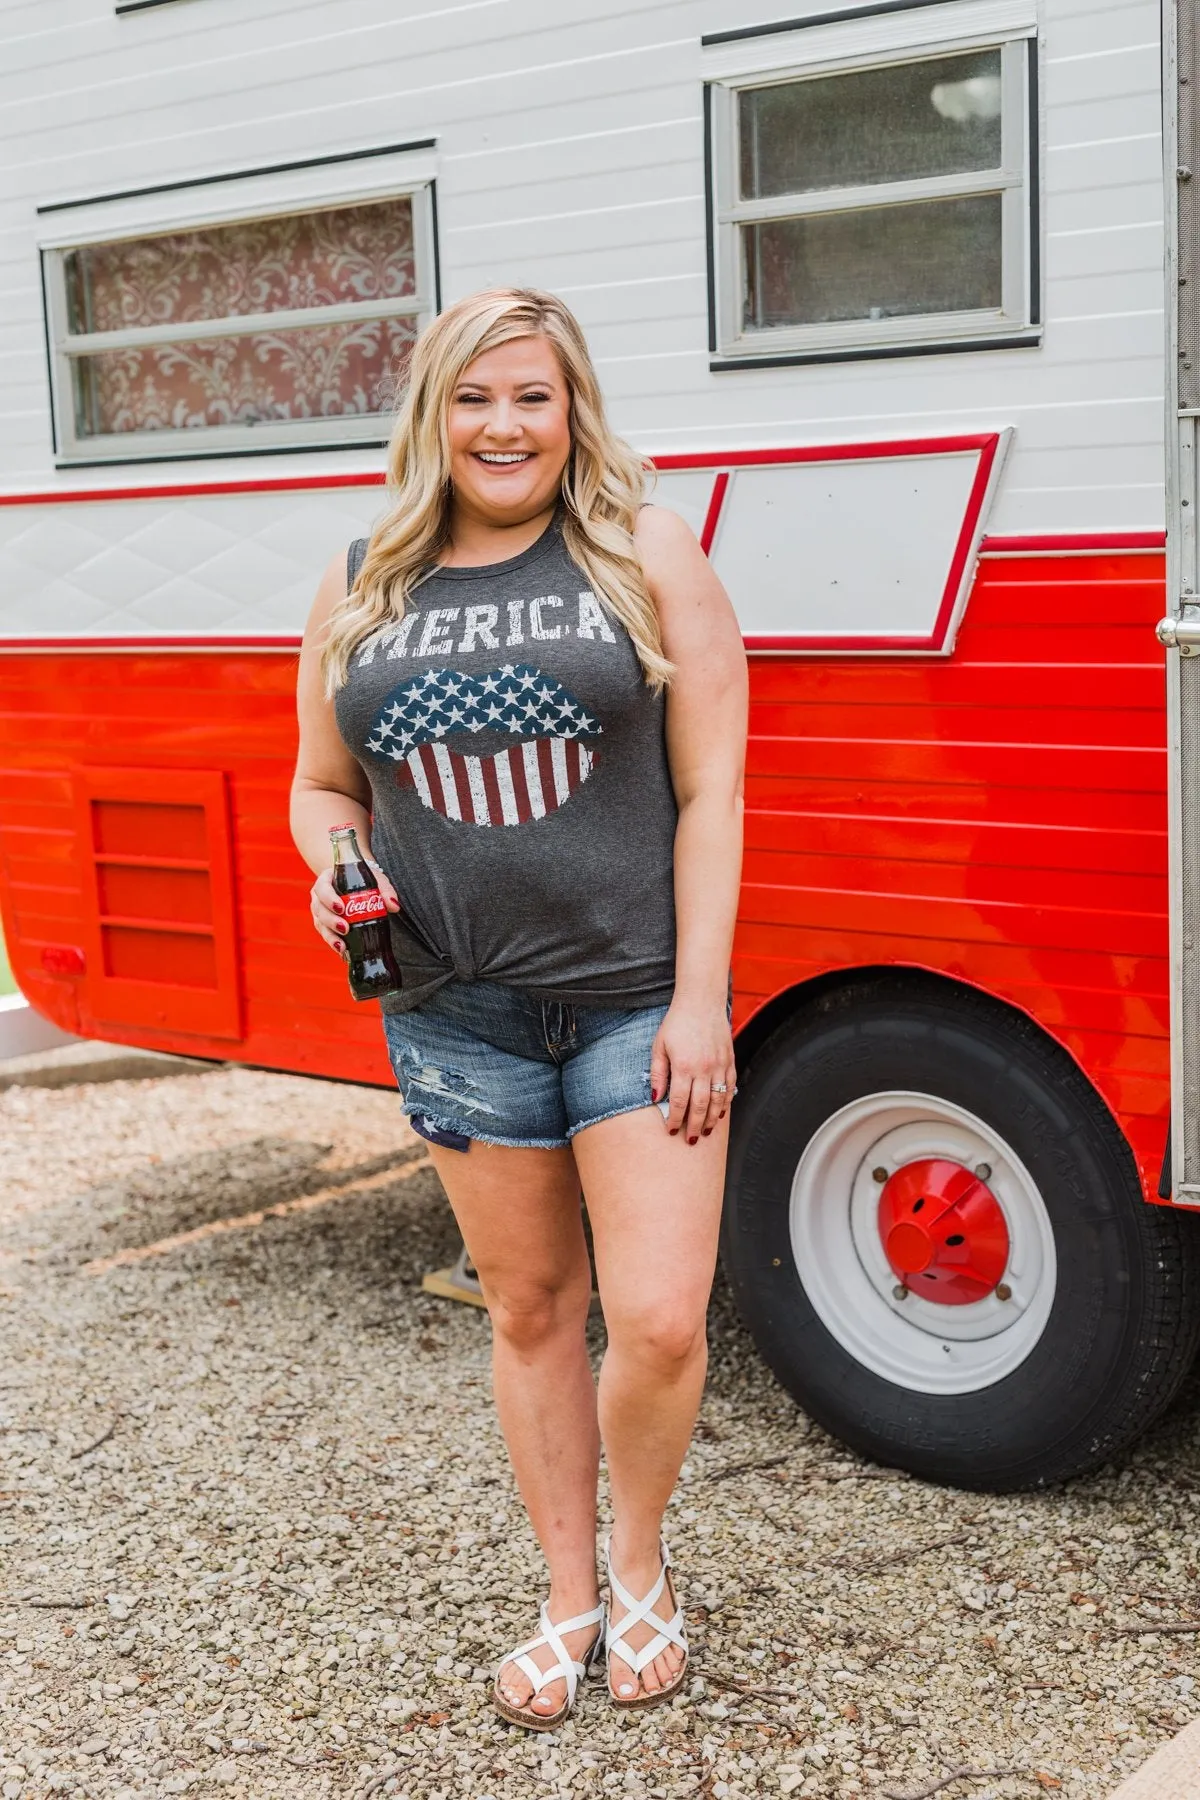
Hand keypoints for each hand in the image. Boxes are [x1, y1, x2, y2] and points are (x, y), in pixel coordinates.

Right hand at [310, 860, 399, 957]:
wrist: (359, 885)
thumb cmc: (365, 880)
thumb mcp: (375, 880)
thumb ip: (385, 890)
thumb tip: (393, 905)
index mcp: (328, 880)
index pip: (322, 887)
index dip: (329, 898)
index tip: (341, 908)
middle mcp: (320, 896)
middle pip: (319, 909)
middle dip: (331, 920)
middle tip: (345, 928)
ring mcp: (321, 911)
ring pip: (320, 924)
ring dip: (330, 936)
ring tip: (342, 945)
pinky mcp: (324, 924)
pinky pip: (325, 934)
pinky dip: (333, 942)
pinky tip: (342, 949)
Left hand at [649, 998, 735, 1144]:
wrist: (701, 1002)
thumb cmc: (676, 1023)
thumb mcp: (659, 1046)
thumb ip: (658, 1073)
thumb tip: (655, 1098)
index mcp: (683, 1066)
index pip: (679, 1102)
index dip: (675, 1119)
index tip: (671, 1130)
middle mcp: (704, 1068)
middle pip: (701, 1106)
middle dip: (695, 1126)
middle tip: (690, 1140)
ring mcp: (720, 1065)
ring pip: (718, 1100)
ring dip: (712, 1119)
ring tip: (706, 1131)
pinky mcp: (730, 1060)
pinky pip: (730, 1088)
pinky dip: (726, 1103)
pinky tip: (720, 1113)